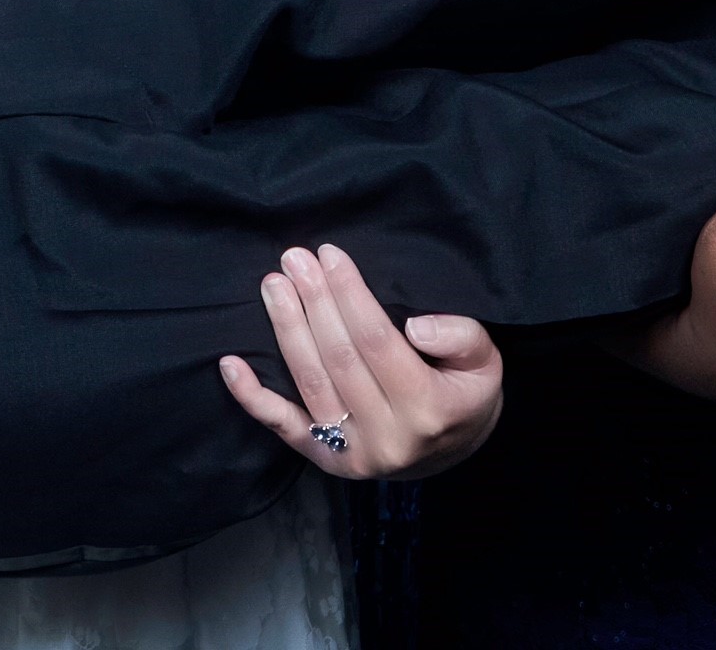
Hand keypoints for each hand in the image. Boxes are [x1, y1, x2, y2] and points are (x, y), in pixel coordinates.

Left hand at [218, 244, 502, 479]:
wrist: (454, 451)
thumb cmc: (465, 393)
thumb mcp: (485, 362)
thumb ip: (461, 337)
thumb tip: (415, 324)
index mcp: (429, 409)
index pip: (378, 342)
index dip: (350, 296)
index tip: (330, 255)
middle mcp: (388, 437)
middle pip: (339, 358)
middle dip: (313, 302)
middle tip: (293, 259)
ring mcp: (353, 454)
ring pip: (310, 383)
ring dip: (286, 329)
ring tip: (273, 286)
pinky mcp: (326, 461)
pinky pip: (284, 427)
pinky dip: (253, 397)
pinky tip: (230, 365)